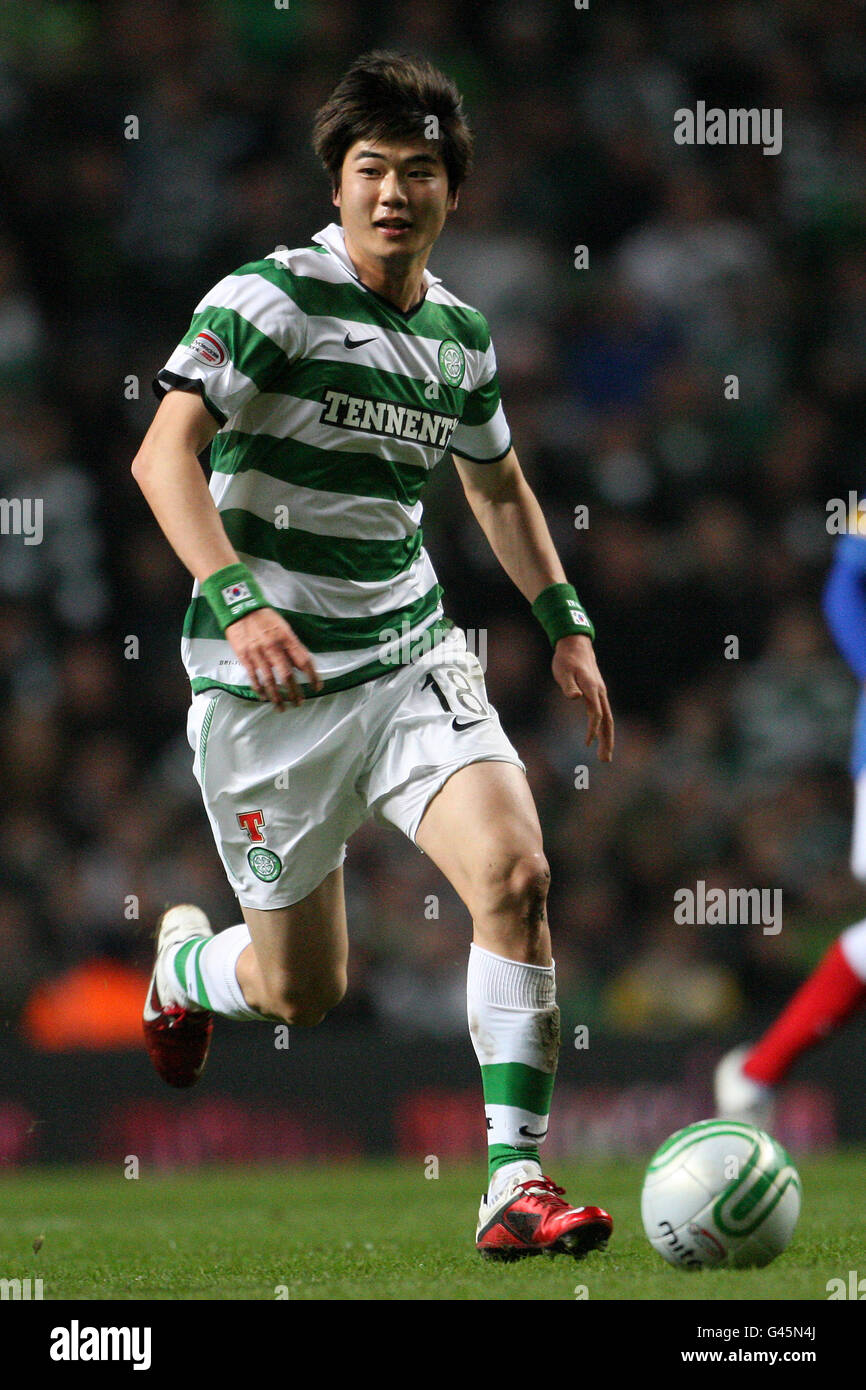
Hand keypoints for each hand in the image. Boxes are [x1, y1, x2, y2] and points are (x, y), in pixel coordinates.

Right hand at [225, 607, 321, 708]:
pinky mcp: (244, 656)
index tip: (317, 687)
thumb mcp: (283, 627)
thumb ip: (292, 646)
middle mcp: (273, 647)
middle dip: (295, 692)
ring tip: (282, 707)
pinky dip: (259, 689)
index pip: (304, 661)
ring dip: (277, 696)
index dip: (312, 676)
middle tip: (299, 703)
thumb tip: (301, 665)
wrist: (240, 608)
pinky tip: (264, 698)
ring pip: (270, 681)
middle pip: (287, 675)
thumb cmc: (265, 618)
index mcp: (286, 638)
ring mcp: (258, 653)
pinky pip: (253, 677)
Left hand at [551, 634, 613, 760]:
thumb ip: (569, 686)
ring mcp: (601, 693)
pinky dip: (605, 728)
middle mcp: (600, 693)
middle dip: (607, 741)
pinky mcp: (598, 694)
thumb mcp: (563, 672)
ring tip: (605, 755)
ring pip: (608, 719)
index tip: (588, 744)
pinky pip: (605, 714)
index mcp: (592, 689)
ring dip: (608, 738)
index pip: (596, 714)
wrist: (576, 645)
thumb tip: (576, 698)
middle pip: (608, 721)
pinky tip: (601, 737)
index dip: (593, 729)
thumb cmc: (566, 660)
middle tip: (605, 760)